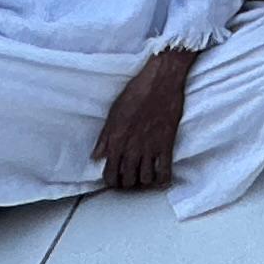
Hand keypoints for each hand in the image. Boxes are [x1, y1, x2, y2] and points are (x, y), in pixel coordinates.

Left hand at [94, 46, 192, 190]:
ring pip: (145, 179)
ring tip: (143, 176)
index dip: (111, 181)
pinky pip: (165, 171)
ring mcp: (150, 148)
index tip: (114, 179)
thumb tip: (97, 156)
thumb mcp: (114, 112)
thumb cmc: (137, 92)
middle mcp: (132, 148)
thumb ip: (105, 137)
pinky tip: (160, 178)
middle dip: (127, 183)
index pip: (109, 174)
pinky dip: (162, 179)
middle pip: (127, 180)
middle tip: (129, 179)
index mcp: (116, 141)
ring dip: (143, 181)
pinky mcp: (167, 144)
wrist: (161, 80)